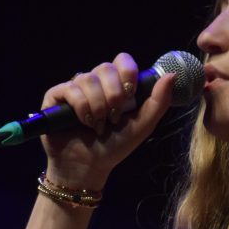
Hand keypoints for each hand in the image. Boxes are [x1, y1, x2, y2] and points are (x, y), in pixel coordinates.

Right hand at [41, 53, 173, 187]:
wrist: (88, 167)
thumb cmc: (114, 147)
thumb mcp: (142, 126)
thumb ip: (158, 102)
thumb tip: (172, 75)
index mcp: (116, 85)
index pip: (123, 60)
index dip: (127, 73)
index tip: (131, 94)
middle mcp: (95, 83)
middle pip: (105, 67)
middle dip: (114, 95)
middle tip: (114, 118)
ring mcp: (74, 88)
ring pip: (88, 79)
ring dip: (97, 106)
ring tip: (97, 126)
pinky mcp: (56, 96)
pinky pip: (70, 89)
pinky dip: (81, 108)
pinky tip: (82, 123)